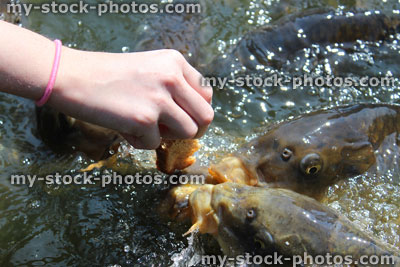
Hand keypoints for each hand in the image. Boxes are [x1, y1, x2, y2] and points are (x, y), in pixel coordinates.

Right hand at [50, 48, 213, 148]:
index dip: (198, 110)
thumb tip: (192, 115)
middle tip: (175, 132)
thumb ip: (174, 85)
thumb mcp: (150, 68)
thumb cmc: (108, 75)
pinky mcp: (144, 119)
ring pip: (189, 132)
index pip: (207, 94)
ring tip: (146, 127)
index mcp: (175, 62)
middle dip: (194, 129)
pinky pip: (155, 143)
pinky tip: (123, 126)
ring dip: (169, 136)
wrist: (72, 77)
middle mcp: (172, 77)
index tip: (185, 117)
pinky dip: (140, 141)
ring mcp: (160, 98)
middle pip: (206, 116)